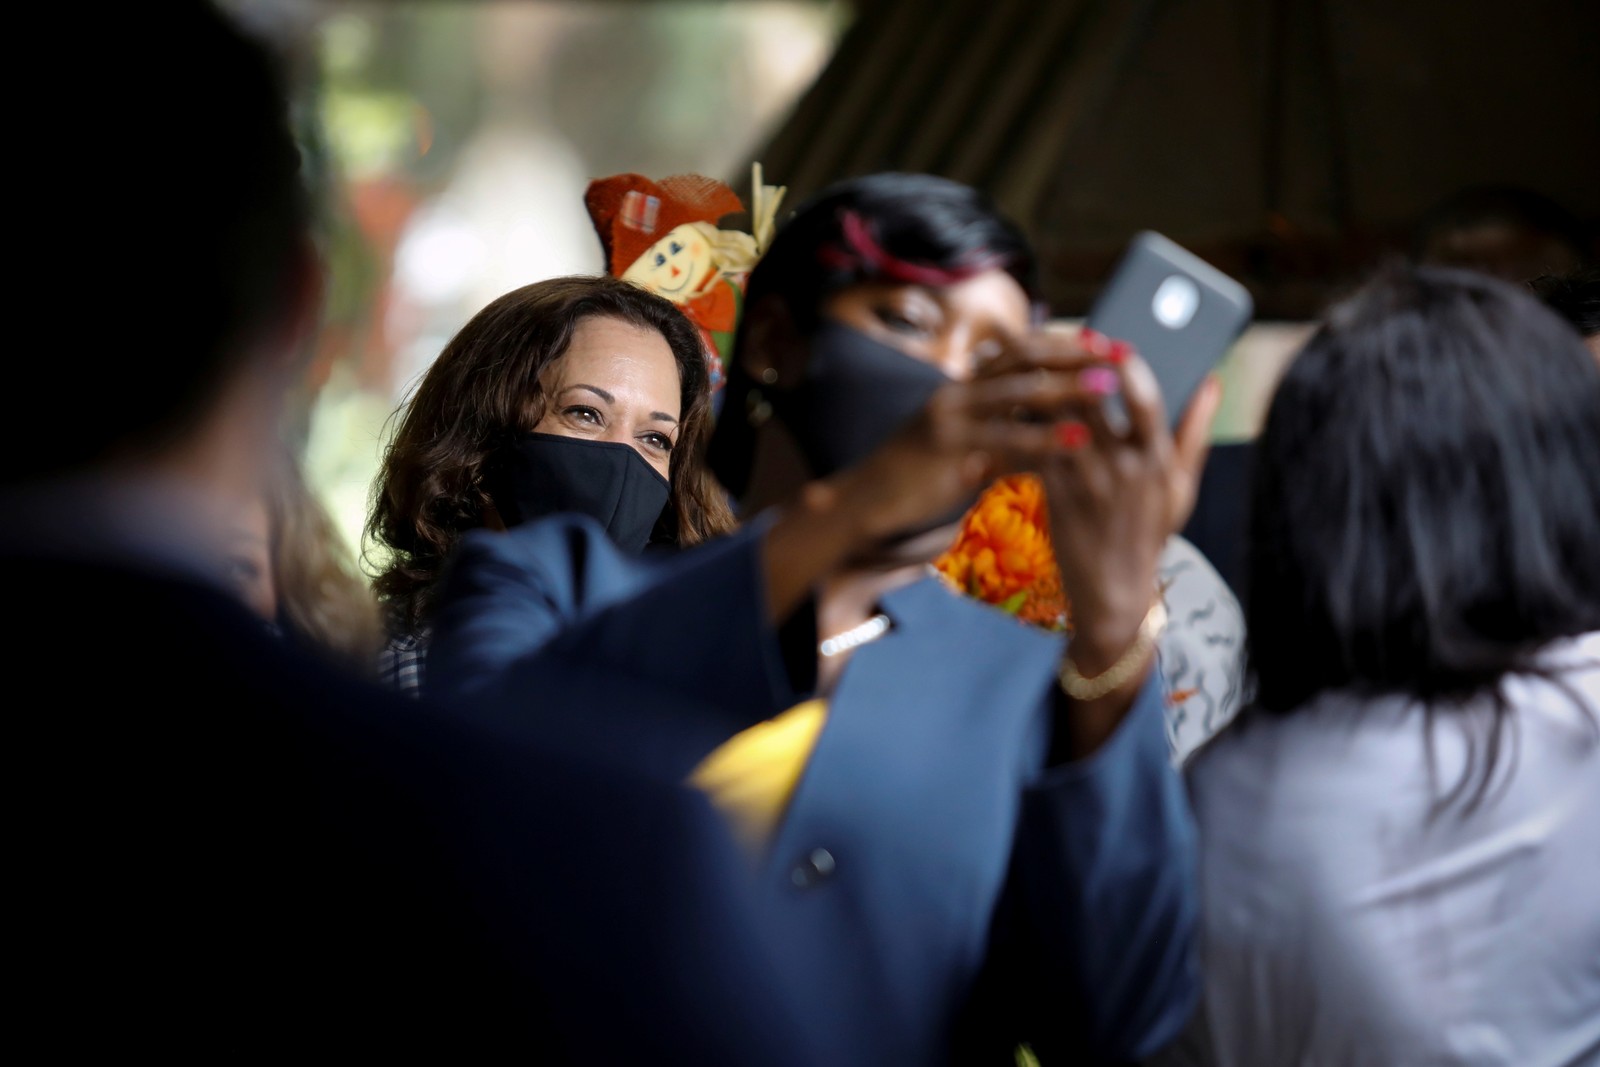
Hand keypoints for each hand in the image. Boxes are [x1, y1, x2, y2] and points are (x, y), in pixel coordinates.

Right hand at [758, 358, 1101, 622]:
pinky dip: (1045, 438)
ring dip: (1067, 388)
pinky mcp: (947, 449)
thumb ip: (998, 430)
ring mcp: (949, 418)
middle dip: (1075, 355)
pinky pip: (1004, 439)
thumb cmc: (917, 480)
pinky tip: (1077, 441)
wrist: (865, 504)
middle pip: (1024, 359)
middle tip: (1120, 355)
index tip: (1104, 343)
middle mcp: (957, 392)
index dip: (1063, 345)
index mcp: (963, 387)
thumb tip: (1044, 426)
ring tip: (1109, 388)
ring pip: (1017, 392)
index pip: (1020, 351)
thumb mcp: (962, 447)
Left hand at [1033, 332, 1220, 669]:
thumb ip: (1195, 432)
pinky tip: (1010, 410)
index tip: (1109, 340)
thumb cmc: (1149, 532)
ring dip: (1038, 390)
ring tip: (1024, 367)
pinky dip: (1021, 427)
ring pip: (1056, 420)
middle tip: (1053, 340)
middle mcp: (1124, 468)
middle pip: (1092, 399)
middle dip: (1071, 365)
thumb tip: (1213, 382)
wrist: (1113, 590)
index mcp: (1158, 460)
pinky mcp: (1055, 495)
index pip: (1146, 400)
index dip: (1126, 365)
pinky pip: (1033, 449)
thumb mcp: (1180, 486)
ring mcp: (1088, 482)